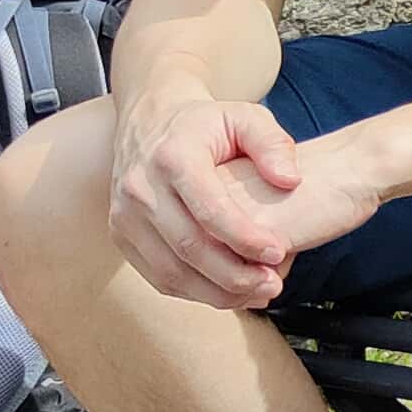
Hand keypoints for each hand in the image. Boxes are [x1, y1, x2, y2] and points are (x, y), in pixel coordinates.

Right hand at [109, 92, 310, 312]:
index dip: (245, 237)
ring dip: (216, 292)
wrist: (149, 123)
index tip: (278, 253)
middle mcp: (141, 188)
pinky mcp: (121, 235)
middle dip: (235, 274)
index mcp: (173, 156)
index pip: (209, 209)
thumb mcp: (246, 117)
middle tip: (273, 286)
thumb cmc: (208, 125)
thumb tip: (290, 181)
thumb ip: (273, 144)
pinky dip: (194, 292)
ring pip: (170, 271)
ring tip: (257, 294)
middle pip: (189, 247)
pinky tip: (229, 293)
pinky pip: (157, 276)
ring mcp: (125, 215)